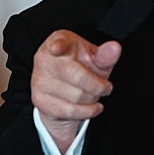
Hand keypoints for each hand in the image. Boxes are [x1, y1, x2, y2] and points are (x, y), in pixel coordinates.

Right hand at [31, 30, 121, 151]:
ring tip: (93, 94)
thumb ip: (105, 55)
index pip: (59, 44)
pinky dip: (86, 112)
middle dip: (97, 86)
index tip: (56, 48)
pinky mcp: (39, 98)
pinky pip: (68, 110)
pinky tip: (92, 107)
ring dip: (91, 99)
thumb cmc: (81, 67)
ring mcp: (39, 79)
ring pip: (74, 96)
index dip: (58, 46)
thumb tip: (115, 48)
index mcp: (60, 41)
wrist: (64, 88)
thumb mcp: (95, 59)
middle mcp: (44, 58)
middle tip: (106, 87)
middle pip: (76, 76)